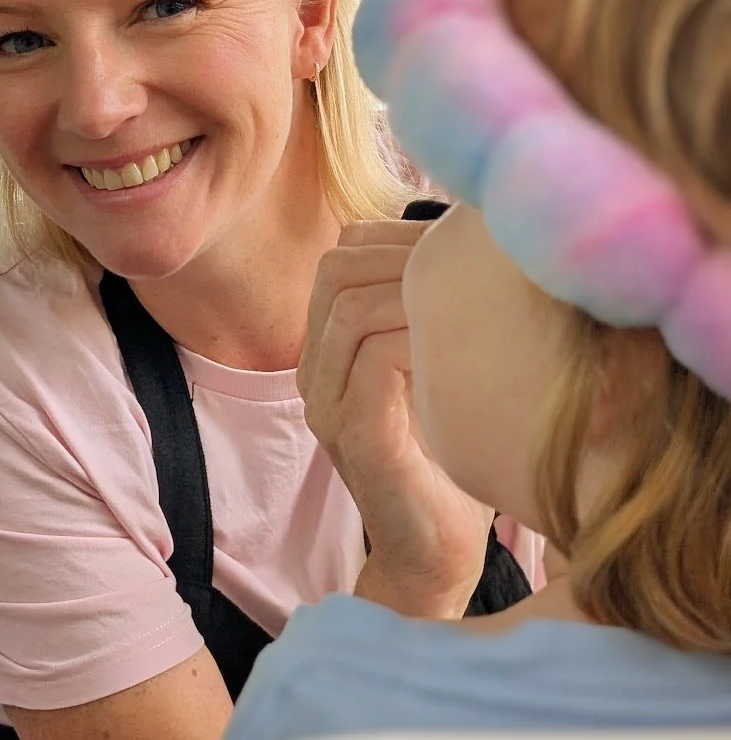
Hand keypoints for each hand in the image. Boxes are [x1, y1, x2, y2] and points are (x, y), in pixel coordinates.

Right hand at [298, 219, 492, 616]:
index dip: (399, 235)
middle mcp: (315, 370)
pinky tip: (464, 350)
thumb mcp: (438, 366)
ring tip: (470, 303)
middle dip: (406, 253)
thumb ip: (434, 313)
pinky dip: (423, 338)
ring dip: (417, 292)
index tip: (460, 243)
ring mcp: (326, 404)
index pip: (342, 255)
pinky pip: (374, 358)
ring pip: (350, 307)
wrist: (437, 554)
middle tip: (468, 266)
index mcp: (329, 347)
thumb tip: (475, 242)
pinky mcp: (355, 436)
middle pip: (337, 270)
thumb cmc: (451, 454)